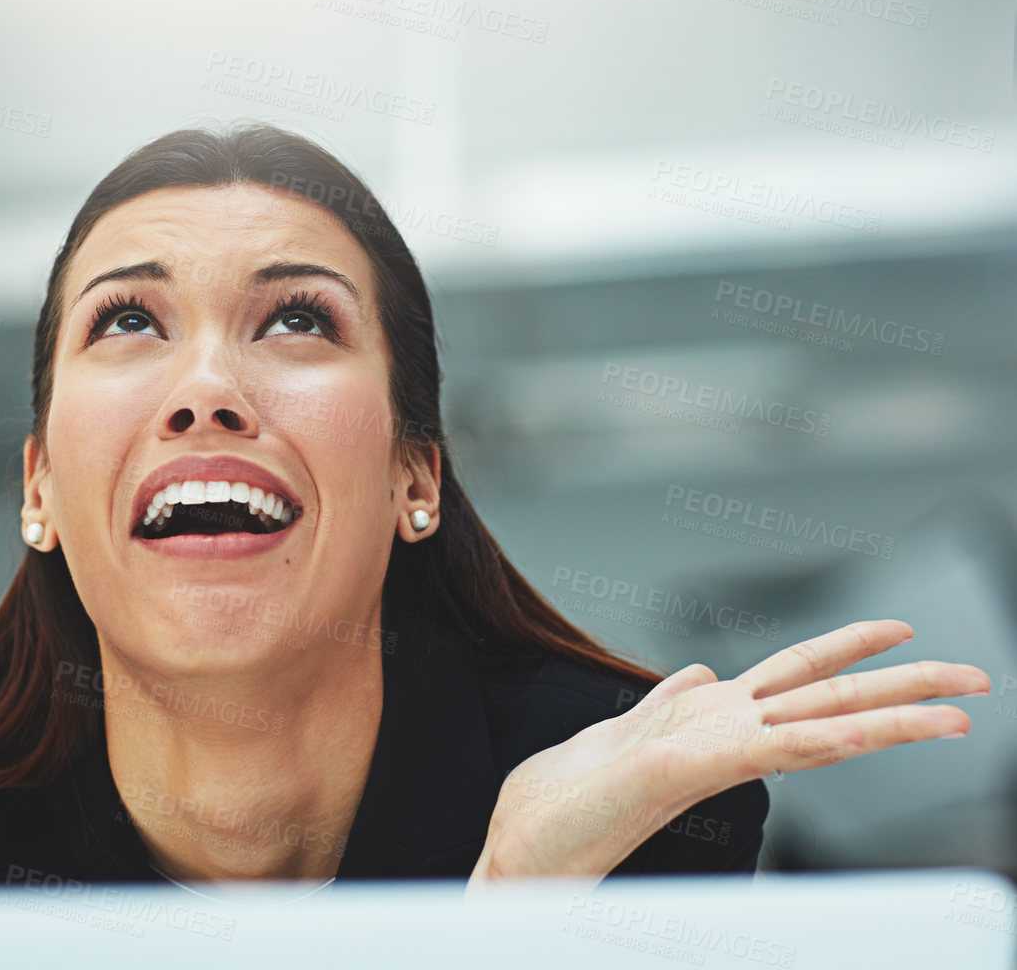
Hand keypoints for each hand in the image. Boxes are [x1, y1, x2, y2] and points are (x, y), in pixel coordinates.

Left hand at [468, 620, 987, 886]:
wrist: (518, 855)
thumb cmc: (561, 804)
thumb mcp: (616, 730)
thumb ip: (664, 700)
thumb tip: (697, 669)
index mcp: (704, 718)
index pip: (795, 682)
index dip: (852, 657)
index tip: (905, 633)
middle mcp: (715, 732)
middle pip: (825, 695)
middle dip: (903, 683)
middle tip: (979, 676)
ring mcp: (704, 751)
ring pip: (816, 721)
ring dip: (892, 712)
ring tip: (962, 706)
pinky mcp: (681, 771)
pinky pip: (766, 749)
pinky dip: (826, 741)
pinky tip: (867, 734)